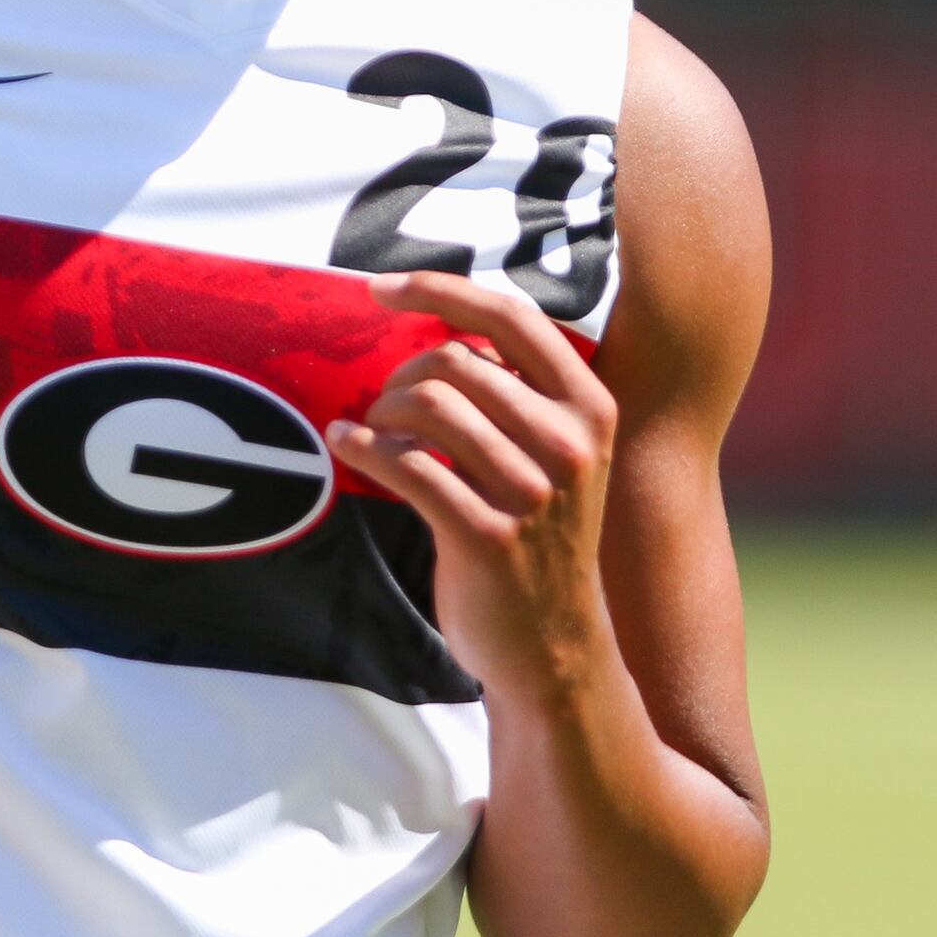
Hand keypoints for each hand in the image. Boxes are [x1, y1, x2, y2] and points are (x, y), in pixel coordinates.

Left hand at [325, 270, 619, 692]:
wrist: (554, 648)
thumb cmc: (540, 538)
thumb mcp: (556, 455)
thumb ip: (517, 392)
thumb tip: (439, 325)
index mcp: (589, 407)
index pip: (512, 317)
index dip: (439, 288)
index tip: (380, 288)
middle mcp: (569, 444)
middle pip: (457, 360)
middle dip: (401, 374)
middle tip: (384, 406)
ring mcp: (531, 493)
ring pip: (429, 406)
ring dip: (381, 412)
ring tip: (371, 431)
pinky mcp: (486, 537)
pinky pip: (406, 466)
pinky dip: (362, 446)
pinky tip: (346, 444)